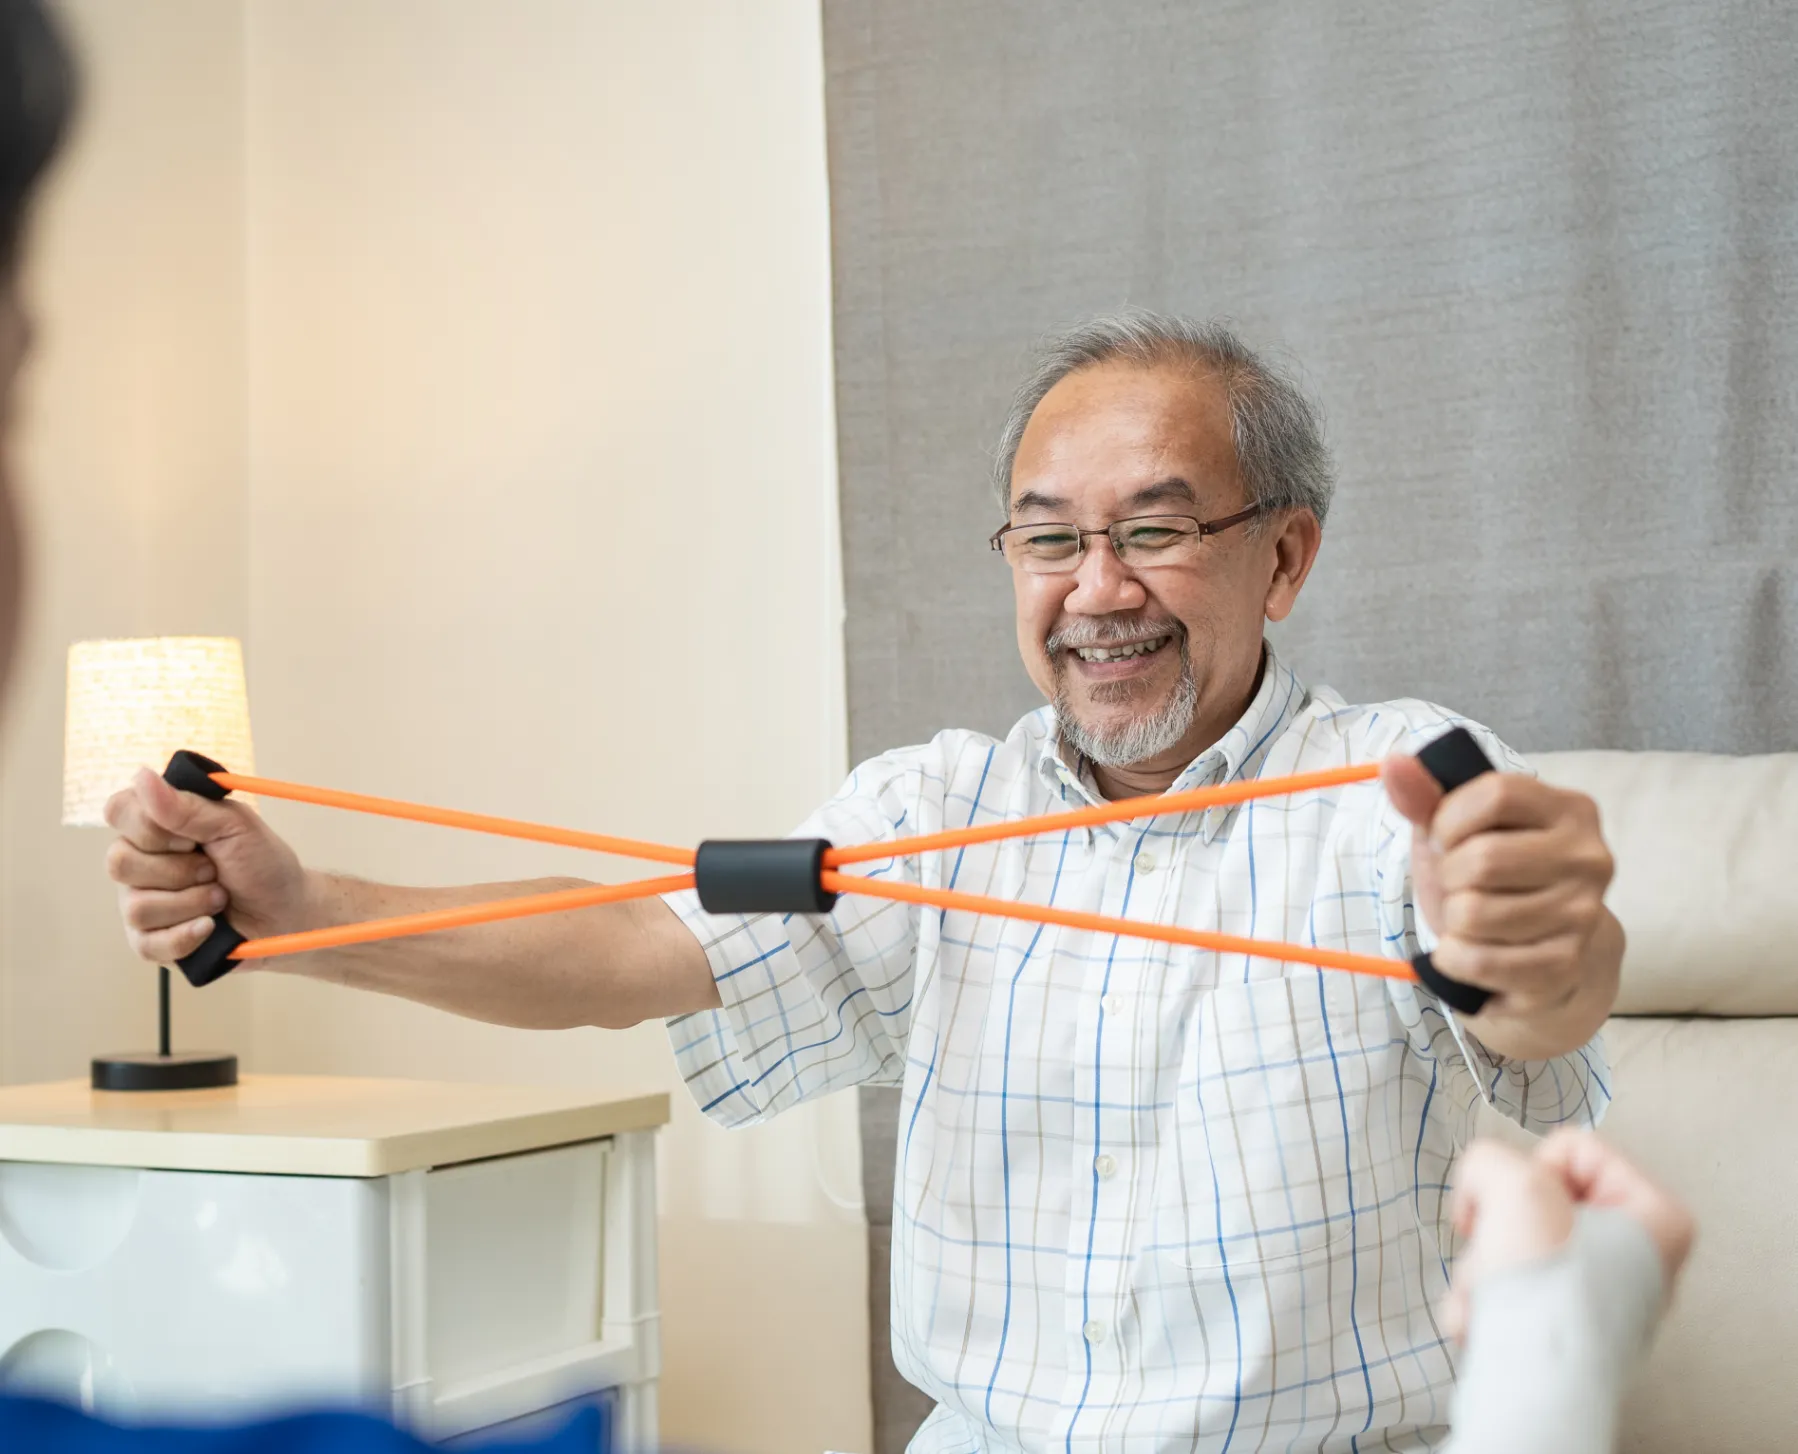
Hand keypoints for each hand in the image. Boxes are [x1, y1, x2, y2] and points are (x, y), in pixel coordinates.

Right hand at [104, 766, 312, 964]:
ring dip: (192, 902)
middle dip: (180, 870)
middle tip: (214, 869)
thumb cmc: (262, 864)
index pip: (118, 811)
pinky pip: (147, 943)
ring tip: (220, 897)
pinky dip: (187, 935)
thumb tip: (141, 776)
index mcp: (156, 824)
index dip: (152, 827)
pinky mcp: (149, 940)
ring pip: (137, 906)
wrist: (286, 913)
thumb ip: (187, 807)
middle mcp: (140, 861)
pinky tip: (210, 926)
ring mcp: (140, 902)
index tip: (193, 837)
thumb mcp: (234, 827)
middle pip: (120, 862)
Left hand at [1381, 752, 1614, 1017]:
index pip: (1496, 794)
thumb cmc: (1496, 881)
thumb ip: (1427, 796)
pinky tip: (1471, 950)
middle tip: (1461, 885)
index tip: (1447, 838)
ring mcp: (1583, 915)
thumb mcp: (1458, 832)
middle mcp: (1590, 859)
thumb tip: (1394, 762)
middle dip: (1449, 875)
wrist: (1543, 956)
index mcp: (1571, 810)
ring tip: (1472, 919)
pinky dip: (1454, 957)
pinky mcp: (1565, 966)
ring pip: (1474, 914)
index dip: (1450, 819)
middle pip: (1482, 858)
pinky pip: (1478, 961)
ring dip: (1452, 920)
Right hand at [1443, 1131, 1694, 1342]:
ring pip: (1517, 1245)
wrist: (1535, 1385)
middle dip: (1502, 1228)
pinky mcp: (1565, 1328)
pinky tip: (1482, 1321)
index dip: (1533, 1173)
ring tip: (1489, 1295)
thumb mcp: (1512, 1183)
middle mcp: (1639, 1259)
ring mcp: (1602, 1296)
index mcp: (1656, 1217)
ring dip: (1484, 1267)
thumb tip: (1481, 1187)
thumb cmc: (1549, 1292)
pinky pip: (1513, 1287)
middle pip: (1538, 1201)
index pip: (1571, 1149)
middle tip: (1505, 1253)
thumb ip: (1490, 1159)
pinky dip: (1485, 1300)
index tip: (1532, 1211)